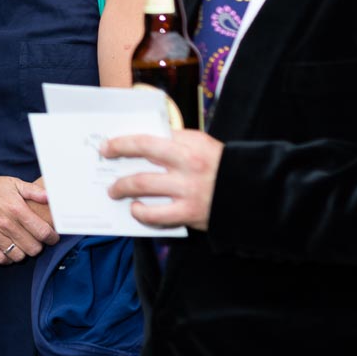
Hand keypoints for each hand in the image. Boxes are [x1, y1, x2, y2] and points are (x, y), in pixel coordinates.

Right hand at [0, 166, 57, 262]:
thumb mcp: (13, 183)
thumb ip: (34, 191)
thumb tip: (51, 198)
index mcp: (16, 209)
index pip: (44, 233)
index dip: (52, 237)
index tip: (52, 236)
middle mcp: (5, 223)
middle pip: (34, 248)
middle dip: (39, 245)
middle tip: (35, 239)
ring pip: (19, 256)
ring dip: (23, 251)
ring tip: (21, 243)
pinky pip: (1, 259)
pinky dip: (7, 257)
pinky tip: (8, 248)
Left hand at [104, 129, 222, 230]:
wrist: (251, 190)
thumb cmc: (220, 165)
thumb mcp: (201, 144)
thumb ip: (174, 142)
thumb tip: (143, 145)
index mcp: (188, 145)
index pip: (146, 140)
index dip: (122, 143)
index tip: (107, 146)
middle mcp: (186, 165)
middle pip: (141, 160)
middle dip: (117, 163)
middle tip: (105, 166)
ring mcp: (187, 190)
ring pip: (143, 186)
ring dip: (122, 188)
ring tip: (114, 191)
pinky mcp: (190, 213)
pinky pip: (157, 215)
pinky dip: (142, 213)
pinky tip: (136, 209)